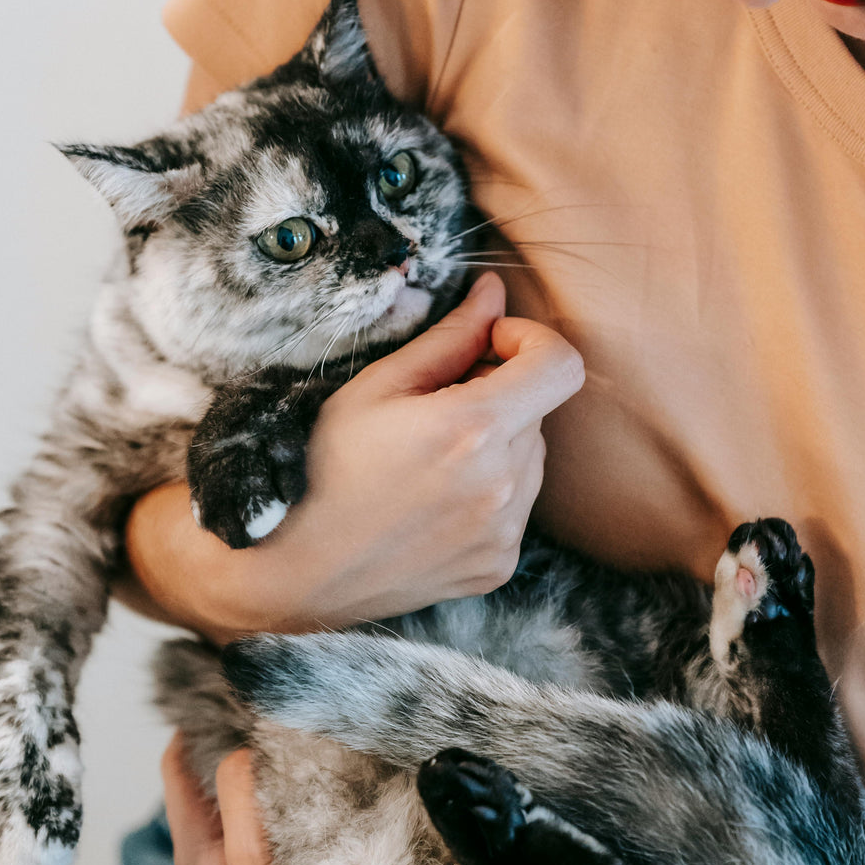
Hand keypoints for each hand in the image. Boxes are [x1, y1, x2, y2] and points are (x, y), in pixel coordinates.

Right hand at [126, 273, 584, 637]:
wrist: (303, 573)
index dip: (531, 341)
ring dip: (497, 446)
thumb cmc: (328, 468)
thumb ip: (447, 337)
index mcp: (473, 428)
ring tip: (430, 463)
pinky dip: (488, 493)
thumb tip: (492, 291)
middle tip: (434, 411)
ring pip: (530, 458)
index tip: (489, 348)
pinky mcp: (501, 564)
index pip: (561, 364)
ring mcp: (505, 530)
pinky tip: (433, 504)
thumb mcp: (376, 388)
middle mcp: (503, 483)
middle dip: (499, 394)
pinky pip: (517, 507)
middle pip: (537, 410)